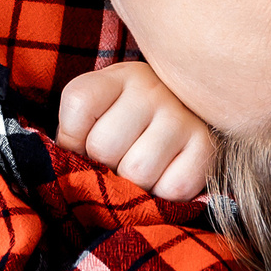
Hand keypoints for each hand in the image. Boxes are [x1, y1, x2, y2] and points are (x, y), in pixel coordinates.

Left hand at [55, 61, 215, 200]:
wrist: (192, 114)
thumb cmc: (131, 123)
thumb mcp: (100, 111)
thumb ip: (75, 131)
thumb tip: (62, 164)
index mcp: (119, 76)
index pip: (79, 103)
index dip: (72, 136)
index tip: (86, 140)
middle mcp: (152, 88)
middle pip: (104, 146)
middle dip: (105, 165)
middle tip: (119, 159)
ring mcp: (182, 116)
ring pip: (137, 171)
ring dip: (135, 184)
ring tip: (142, 168)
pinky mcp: (208, 146)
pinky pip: (173, 188)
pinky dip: (165, 194)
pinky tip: (166, 175)